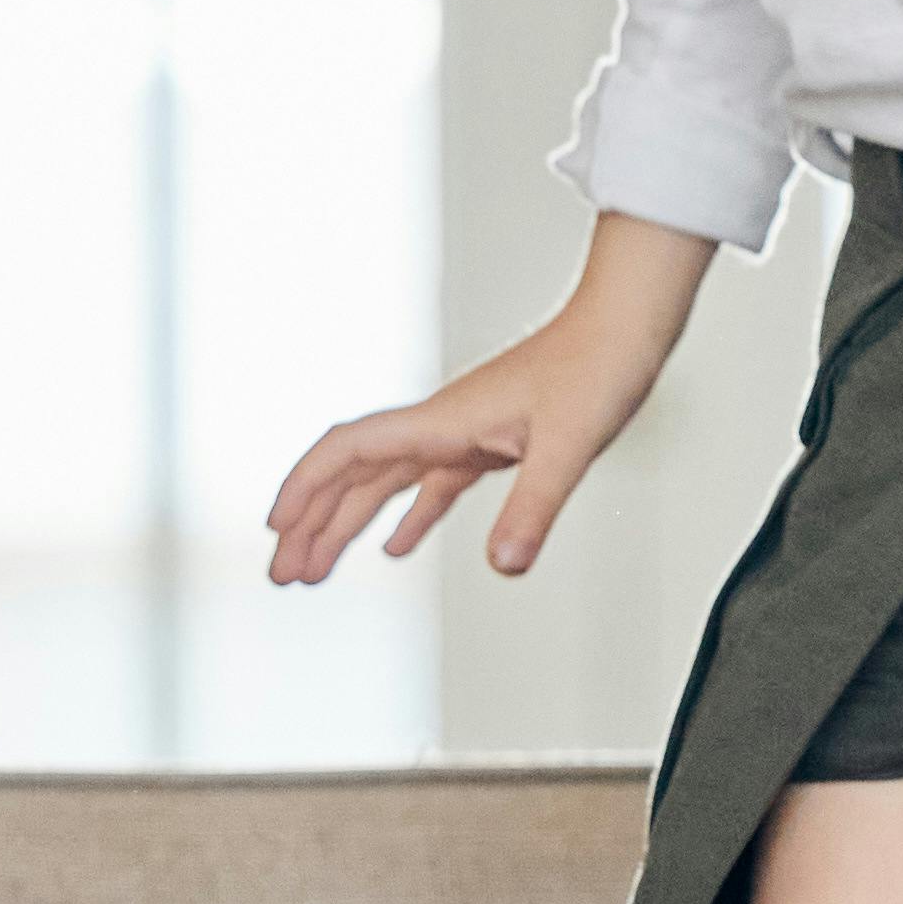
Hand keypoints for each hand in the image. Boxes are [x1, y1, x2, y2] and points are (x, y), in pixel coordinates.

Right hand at [267, 313, 664, 587]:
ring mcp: (461, 433)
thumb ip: (533, 507)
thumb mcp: (569, 445)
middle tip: (284, 575)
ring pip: (385, 482)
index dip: (306, 489)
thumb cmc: (598, 367)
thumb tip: (504, 566)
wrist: (625, 328)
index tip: (277, 530)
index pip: (349, 451)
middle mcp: (440, 425)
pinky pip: (430, 484)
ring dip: (347, 523)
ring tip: (317, 569)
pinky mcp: (489, 443)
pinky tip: (396, 547)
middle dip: (313, 523)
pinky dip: (407, 516)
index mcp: (442, 421)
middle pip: (354, 474)